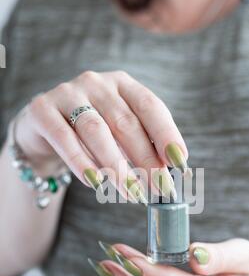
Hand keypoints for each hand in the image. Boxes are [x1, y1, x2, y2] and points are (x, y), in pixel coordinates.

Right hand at [12, 71, 187, 199]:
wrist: (43, 130)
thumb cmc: (91, 135)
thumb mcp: (119, 134)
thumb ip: (141, 145)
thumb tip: (168, 172)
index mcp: (122, 84)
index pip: (150, 106)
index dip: (166, 134)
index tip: (180, 162)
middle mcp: (96, 83)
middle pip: (125, 122)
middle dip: (145, 158)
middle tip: (159, 187)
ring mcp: (67, 93)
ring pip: (96, 130)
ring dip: (116, 165)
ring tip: (132, 193)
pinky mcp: (42, 110)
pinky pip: (64, 138)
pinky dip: (82, 163)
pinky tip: (97, 183)